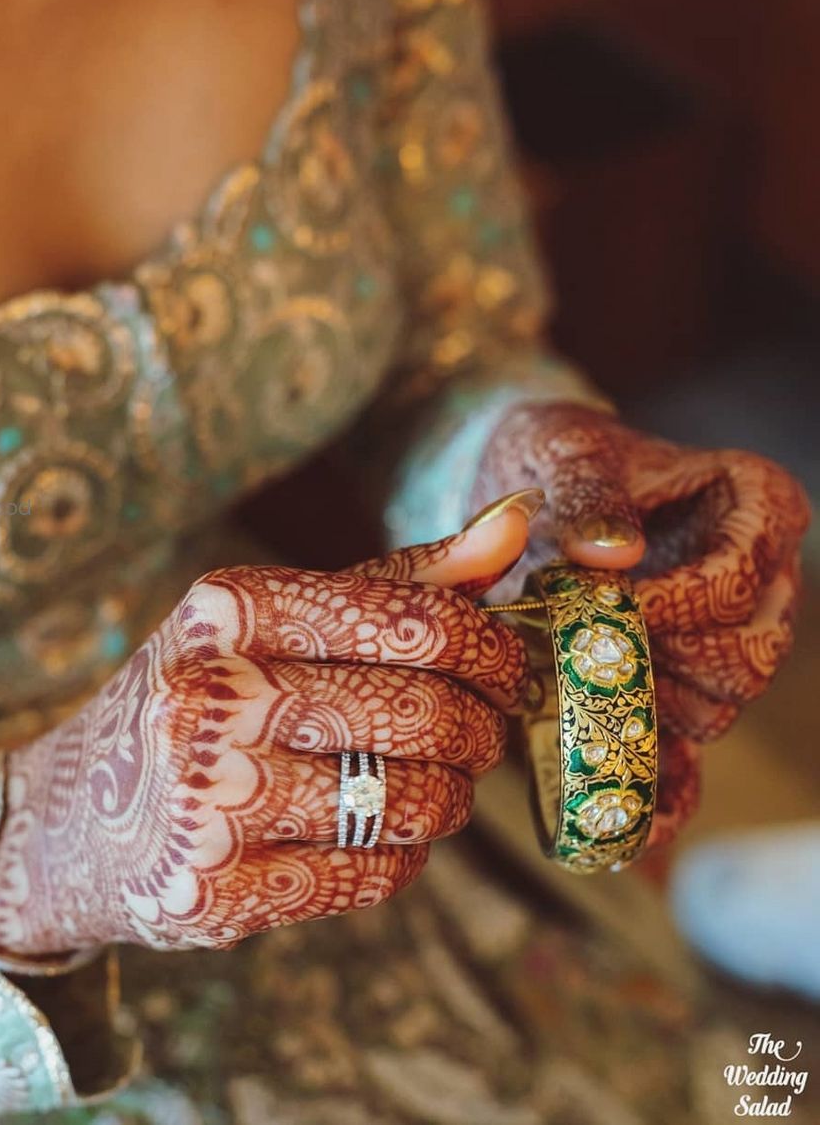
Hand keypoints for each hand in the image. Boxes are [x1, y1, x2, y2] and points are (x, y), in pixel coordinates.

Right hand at [0, 504, 532, 953]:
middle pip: (423, 712)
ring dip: (451, 797)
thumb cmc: (200, 697)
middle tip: (482, 732)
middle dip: (481, 728)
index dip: (490, 646)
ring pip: (409, 801)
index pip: (410, 619)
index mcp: (227, 610)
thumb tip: (514, 524)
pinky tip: (383, 833)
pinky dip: (405, 856)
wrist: (72, 817)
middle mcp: (209, 697)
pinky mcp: (214, 890)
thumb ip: (394, 581)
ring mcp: (208, 800)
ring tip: (437, 782)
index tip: (507, 665)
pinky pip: (373, 874)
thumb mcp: (271, 620)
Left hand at [477, 401, 810, 845]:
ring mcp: (719, 645)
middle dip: (659, 669)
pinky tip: (620, 830)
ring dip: (639, 714)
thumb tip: (611, 554)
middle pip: (742, 663)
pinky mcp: (674, 693)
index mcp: (754, 507)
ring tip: (563, 690)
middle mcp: (759, 583)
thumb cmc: (555, 453)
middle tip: (578, 655)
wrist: (523, 481)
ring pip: (713, 715)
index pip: (738, 583)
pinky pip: (687, 762)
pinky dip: (655, 795)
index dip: (671, 607)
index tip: (599, 605)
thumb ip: (585, 497)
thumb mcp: (565, 453)